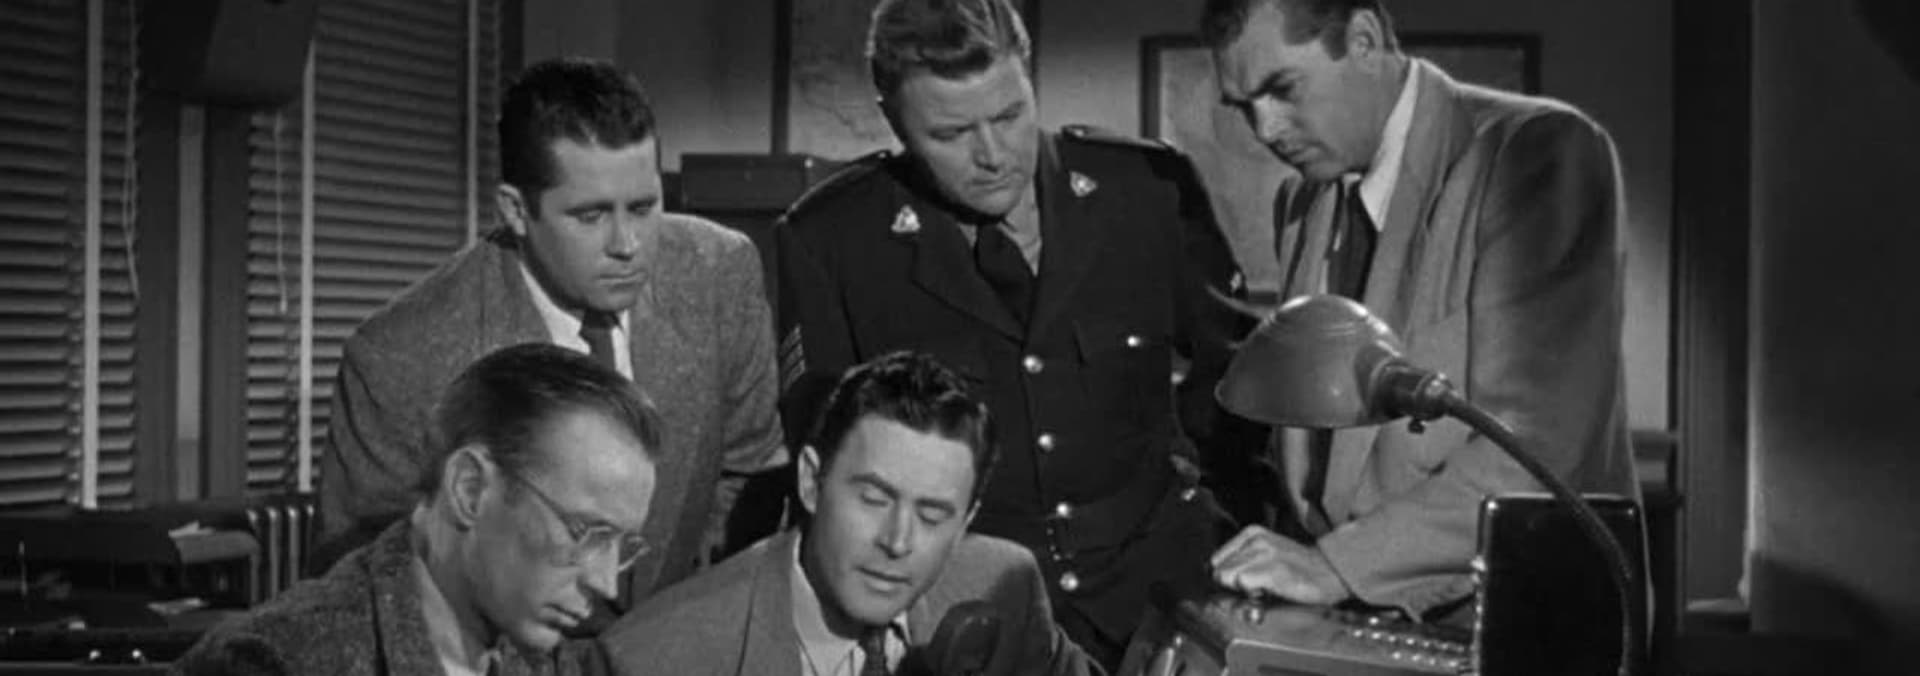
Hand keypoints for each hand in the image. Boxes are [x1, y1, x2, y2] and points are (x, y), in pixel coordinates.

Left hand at [1209, 525, 1350, 604]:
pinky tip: (1269, 590)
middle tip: (1256, 585)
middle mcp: (1255, 540)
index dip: (1227, 576)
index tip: (1243, 580)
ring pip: (1228, 577)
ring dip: (1242, 588)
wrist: (1330, 572)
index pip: (1216, 561)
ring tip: (1264, 586)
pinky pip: (1243, 583)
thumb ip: (1239, 561)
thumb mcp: (1264, 553)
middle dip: (1233, 583)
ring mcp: (1265, 553)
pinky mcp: (1274, 570)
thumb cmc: (1297, 567)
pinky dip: (1252, 593)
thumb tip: (1216, 576)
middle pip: (1219, 571)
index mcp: (1251, 534)